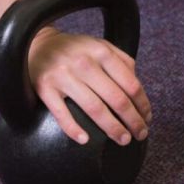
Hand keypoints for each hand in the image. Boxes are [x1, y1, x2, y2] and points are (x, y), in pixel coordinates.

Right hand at [27, 27, 150, 145]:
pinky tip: (85, 140)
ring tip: (122, 139)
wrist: (37, 44)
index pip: (130, 83)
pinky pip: (61, 113)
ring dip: (111, 127)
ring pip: (93, 108)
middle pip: (116, 98)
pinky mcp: (44, 88)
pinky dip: (73, 129)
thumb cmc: (75, 49)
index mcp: (101, 52)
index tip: (147, 118)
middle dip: (132, 120)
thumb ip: (122, 61)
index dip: (142, 104)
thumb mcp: (100, 46)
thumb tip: (138, 87)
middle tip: (140, 135)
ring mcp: (63, 76)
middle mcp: (84, 63)